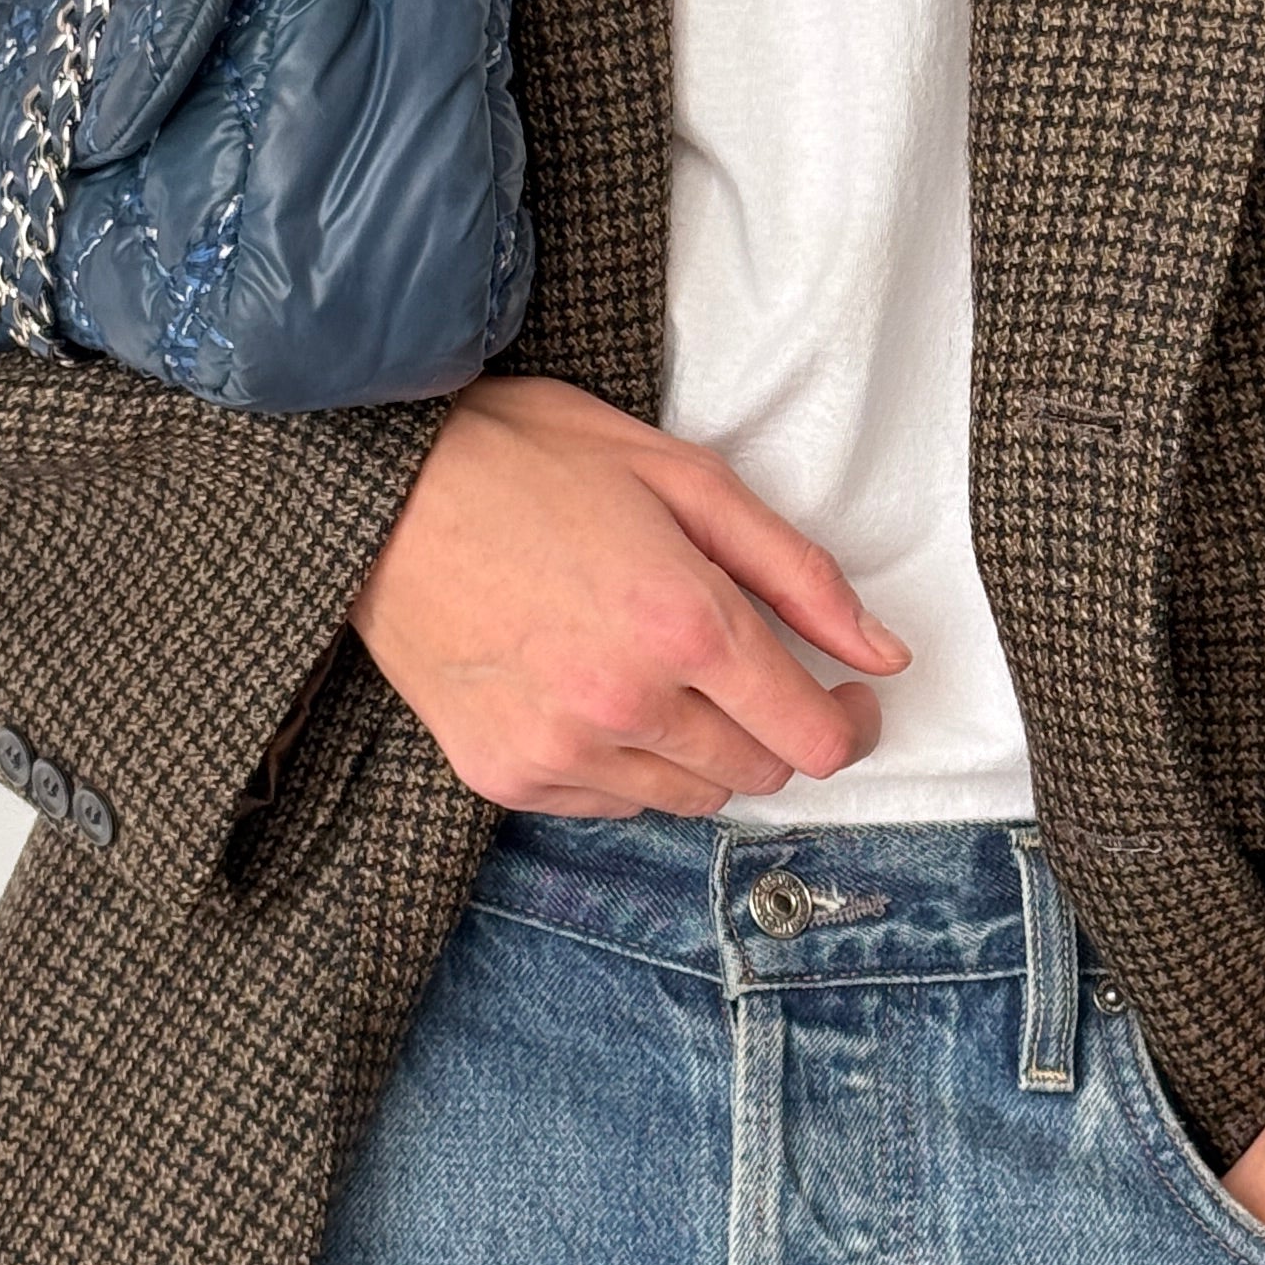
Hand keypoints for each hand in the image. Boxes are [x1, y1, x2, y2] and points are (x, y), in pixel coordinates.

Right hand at [348, 375, 910, 816]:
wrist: (379, 491)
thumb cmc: (531, 461)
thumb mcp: (685, 480)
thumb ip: (798, 574)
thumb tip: (884, 653)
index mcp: (684, 625)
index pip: (814, 738)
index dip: (852, 723)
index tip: (848, 695)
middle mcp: (626, 705)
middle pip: (760, 774)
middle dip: (777, 727)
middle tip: (751, 667)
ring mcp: (560, 750)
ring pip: (691, 798)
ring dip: (704, 749)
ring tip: (664, 672)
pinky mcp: (505, 776)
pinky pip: (611, 803)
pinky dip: (629, 764)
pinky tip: (599, 694)